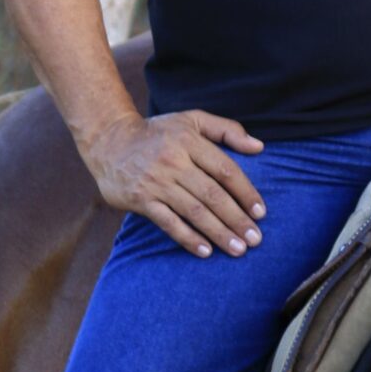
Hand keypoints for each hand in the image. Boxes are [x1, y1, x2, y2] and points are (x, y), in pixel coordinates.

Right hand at [80, 109, 266, 258]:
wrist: (109, 141)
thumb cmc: (157, 132)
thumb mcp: (191, 120)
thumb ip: (227, 130)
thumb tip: (259, 146)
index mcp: (190, 141)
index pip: (225, 170)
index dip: (245, 192)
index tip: (261, 212)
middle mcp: (174, 162)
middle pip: (212, 195)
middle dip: (237, 219)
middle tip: (255, 239)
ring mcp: (156, 182)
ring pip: (194, 212)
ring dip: (219, 233)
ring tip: (238, 249)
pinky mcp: (141, 200)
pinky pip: (169, 223)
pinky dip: (188, 238)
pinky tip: (206, 251)